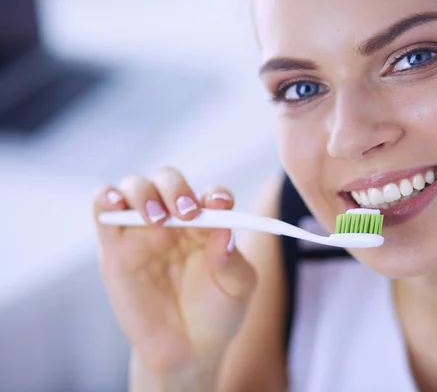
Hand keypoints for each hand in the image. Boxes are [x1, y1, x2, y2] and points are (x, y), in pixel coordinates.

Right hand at [93, 167, 256, 381]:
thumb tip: (224, 233)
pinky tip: (115, 202)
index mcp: (208, 224)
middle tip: (186, 213)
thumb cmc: (217, 313)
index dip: (215, 195)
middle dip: (176, 189)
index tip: (220, 205)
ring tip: (156, 218)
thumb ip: (232, 262)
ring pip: (135, 187)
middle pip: (169, 181)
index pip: (210, 195)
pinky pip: (104, 212)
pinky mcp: (115, 248)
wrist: (186, 350)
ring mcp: (143, 231)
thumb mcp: (237, 290)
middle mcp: (175, 220)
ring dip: (143, 192)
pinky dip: (106, 198)